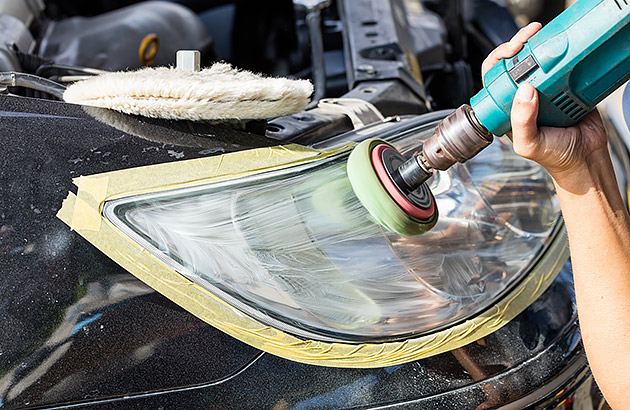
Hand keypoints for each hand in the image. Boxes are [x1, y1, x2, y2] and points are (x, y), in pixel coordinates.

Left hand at [481, 22, 609, 190]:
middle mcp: (523, 98)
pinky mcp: (566, 86)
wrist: (586, 159)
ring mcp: (544, 91)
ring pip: (537, 61)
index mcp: (507, 110)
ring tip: (541, 37)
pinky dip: (562, 55)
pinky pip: (563, 66)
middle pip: (513, 64)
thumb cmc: (553, 157)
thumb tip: (523, 92)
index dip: (497, 62)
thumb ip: (522, 122)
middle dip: (517, 46)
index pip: (494, 81)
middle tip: (526, 38)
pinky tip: (562, 51)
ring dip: (539, 45)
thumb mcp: (529, 144)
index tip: (509, 53)